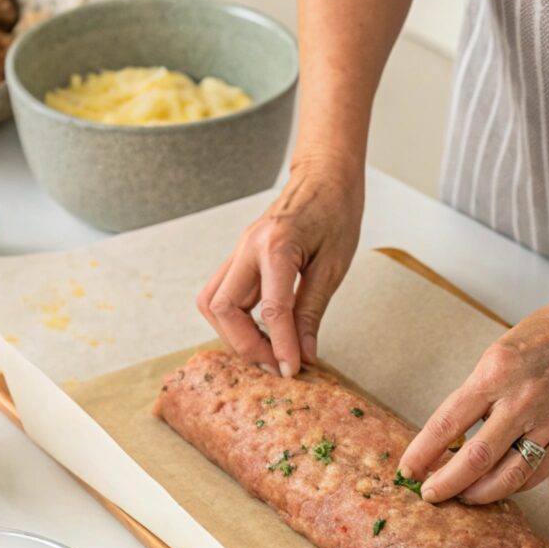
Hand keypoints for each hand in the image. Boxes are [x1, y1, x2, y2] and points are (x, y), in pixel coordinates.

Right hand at [196, 155, 363, 375]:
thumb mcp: (334, 266)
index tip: (291, 370)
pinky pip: (221, 295)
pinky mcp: (239, 258)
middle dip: (244, 344)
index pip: (270, 309)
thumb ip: (312, 311)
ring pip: (212, 302)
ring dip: (231, 334)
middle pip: (221, 307)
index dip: (279, 346)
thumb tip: (303, 354)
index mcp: (277, 246)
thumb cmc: (336, 213)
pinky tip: (260, 332)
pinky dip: (234, 320)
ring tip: (266, 350)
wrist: (324, 176)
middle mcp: (248, 248)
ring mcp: (238, 251)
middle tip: (275, 364)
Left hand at [399, 286, 548, 503]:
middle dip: (445, 483)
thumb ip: (476, 394)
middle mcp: (521, 400)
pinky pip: (536, 473)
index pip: (447, 423)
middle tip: (429, 494)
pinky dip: (511, 485)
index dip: (422, 452)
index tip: (406, 469)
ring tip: (460, 497)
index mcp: (494, 373)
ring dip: (477, 493)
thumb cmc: (545, 334)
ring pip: (507, 476)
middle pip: (474, 458)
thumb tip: (449, 435)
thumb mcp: (497, 353)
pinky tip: (494, 486)